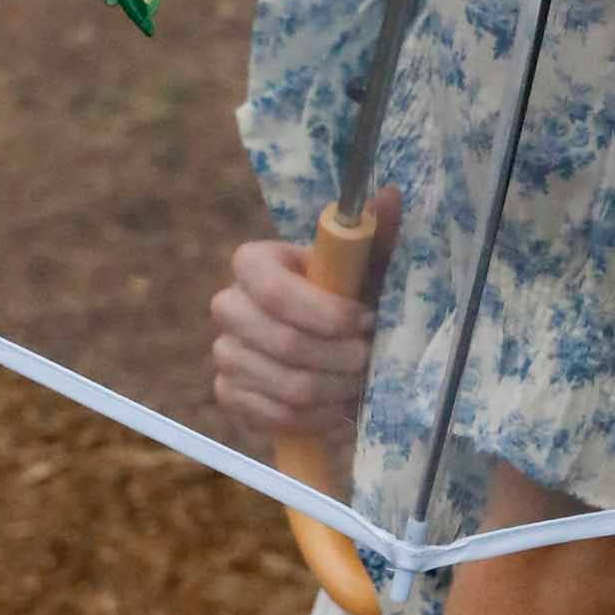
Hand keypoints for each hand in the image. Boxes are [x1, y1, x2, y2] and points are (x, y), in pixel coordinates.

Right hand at [208, 189, 396, 437]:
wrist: (325, 337)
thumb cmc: (346, 292)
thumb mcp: (365, 263)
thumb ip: (376, 233)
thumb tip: (389, 196)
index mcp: (253, 263)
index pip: (276, 291)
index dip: (326, 313)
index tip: (367, 321)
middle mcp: (229, 306)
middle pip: (282, 345)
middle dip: (338, 359)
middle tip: (371, 359)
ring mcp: (225, 353)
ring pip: (285, 387)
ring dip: (335, 391)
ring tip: (363, 383)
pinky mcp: (229, 394)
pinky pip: (275, 417)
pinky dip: (318, 419)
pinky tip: (342, 406)